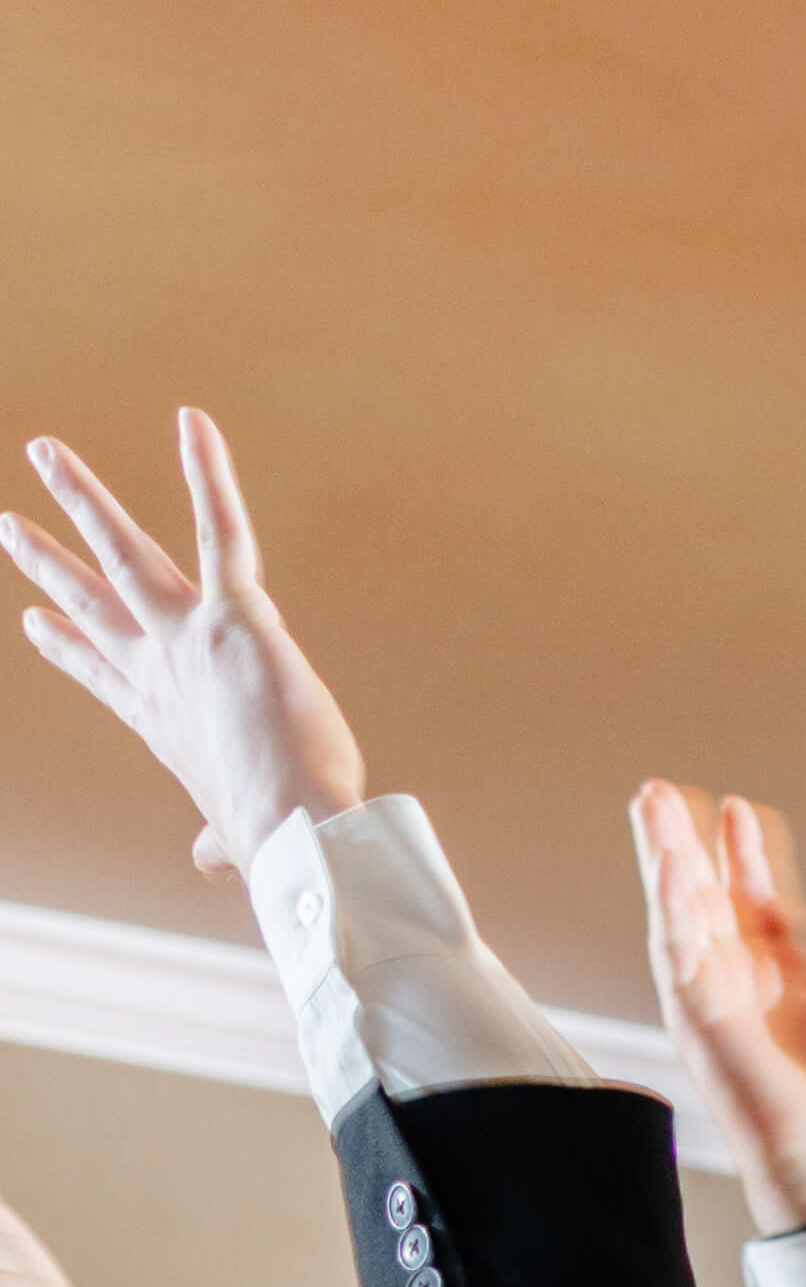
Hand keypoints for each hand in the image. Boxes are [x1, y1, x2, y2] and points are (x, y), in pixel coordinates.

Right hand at [5, 413, 366, 872]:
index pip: (103, 673)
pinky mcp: (235, 615)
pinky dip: (208, 474)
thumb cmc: (279, 841)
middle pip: (92, 602)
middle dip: (48, 560)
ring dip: (83, 498)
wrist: (297, 833)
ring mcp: (187, 636)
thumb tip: (214, 864)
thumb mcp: (235, 838)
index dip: (68, 647)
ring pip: (124, 551)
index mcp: (159, 719)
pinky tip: (192, 422)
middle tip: (6, 523)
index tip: (37, 622)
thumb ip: (220, 845)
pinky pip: (222, 530)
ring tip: (45, 451)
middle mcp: (158, 669)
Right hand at [635, 781, 805, 1226]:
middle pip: (704, 890)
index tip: (740, 808)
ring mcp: (711, 988)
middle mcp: (738, 973)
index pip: (753, 894)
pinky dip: (672, 903)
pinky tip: (669, 863)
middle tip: (665, 791)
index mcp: (777, 968)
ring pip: (680, 907)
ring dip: (666, 856)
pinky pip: (676, 947)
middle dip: (686, 839)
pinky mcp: (694, 1010)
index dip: (745, 851)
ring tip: (653, 806)